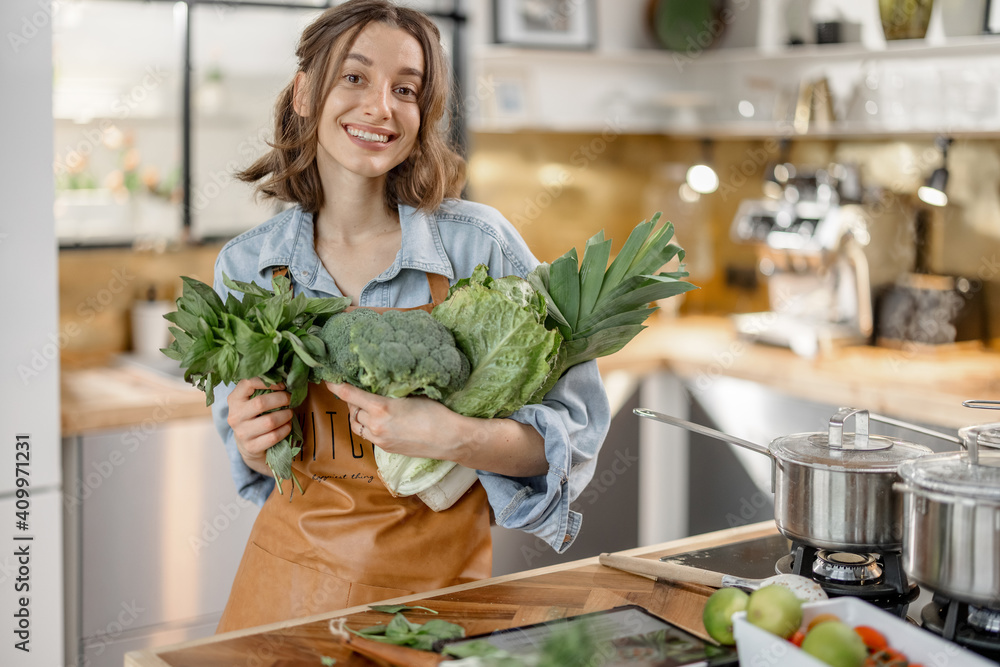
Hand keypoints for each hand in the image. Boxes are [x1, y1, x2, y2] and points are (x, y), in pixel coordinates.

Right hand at [227, 377, 292, 474]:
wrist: (248, 445)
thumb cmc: (255, 416)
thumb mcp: (252, 401)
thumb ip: (263, 389)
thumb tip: (287, 377)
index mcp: (234, 399)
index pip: (248, 383)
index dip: (268, 382)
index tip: (282, 384)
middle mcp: (235, 416)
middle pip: (261, 403)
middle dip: (282, 399)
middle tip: (291, 399)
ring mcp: (241, 433)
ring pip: (270, 421)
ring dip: (286, 415)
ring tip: (290, 413)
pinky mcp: (251, 447)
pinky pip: (274, 436)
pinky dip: (285, 429)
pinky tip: (287, 426)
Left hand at [326, 383, 546, 476]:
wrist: (449, 439)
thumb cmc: (435, 412)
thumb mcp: (412, 394)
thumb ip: (391, 391)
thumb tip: (380, 382)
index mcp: (381, 407)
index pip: (349, 394)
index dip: (336, 385)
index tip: (327, 379)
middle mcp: (376, 424)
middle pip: (352, 410)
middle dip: (353, 401)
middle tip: (360, 392)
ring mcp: (379, 439)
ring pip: (357, 425)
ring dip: (358, 415)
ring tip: (368, 408)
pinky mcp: (385, 448)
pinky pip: (368, 435)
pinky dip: (368, 427)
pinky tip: (379, 421)